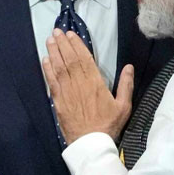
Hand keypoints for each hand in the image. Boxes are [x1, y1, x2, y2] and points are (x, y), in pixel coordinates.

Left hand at [43, 29, 133, 143]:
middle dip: (62, 43)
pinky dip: (47, 69)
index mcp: (95, 82)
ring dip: (53, 52)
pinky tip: (44, 59)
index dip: (76, 45)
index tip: (70, 34)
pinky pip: (51, 81)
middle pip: (69, 59)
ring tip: (50, 39)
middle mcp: (79, 83)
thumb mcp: (124, 106)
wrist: (90, 143)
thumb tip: (129, 66)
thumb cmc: (108, 124)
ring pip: (58, 67)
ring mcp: (67, 91)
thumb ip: (126, 85)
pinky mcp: (58, 100)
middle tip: (56, 31)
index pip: (84, 58)